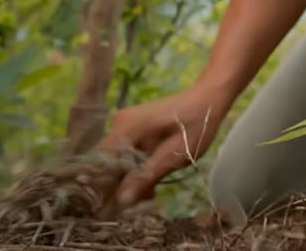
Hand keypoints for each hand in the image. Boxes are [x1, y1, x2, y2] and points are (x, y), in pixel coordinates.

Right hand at [100, 84, 230, 207]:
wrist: (207, 98)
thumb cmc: (195, 124)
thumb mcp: (175, 154)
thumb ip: (147, 176)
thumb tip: (121, 201)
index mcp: (126, 128)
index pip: (98, 164)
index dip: (102, 189)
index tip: (117, 207)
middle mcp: (118, 124)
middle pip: (106, 164)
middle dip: (121, 186)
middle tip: (146, 197)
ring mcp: (124, 124)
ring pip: (115, 161)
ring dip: (130, 179)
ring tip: (152, 190)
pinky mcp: (131, 128)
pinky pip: (124, 153)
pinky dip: (135, 168)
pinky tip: (152, 176)